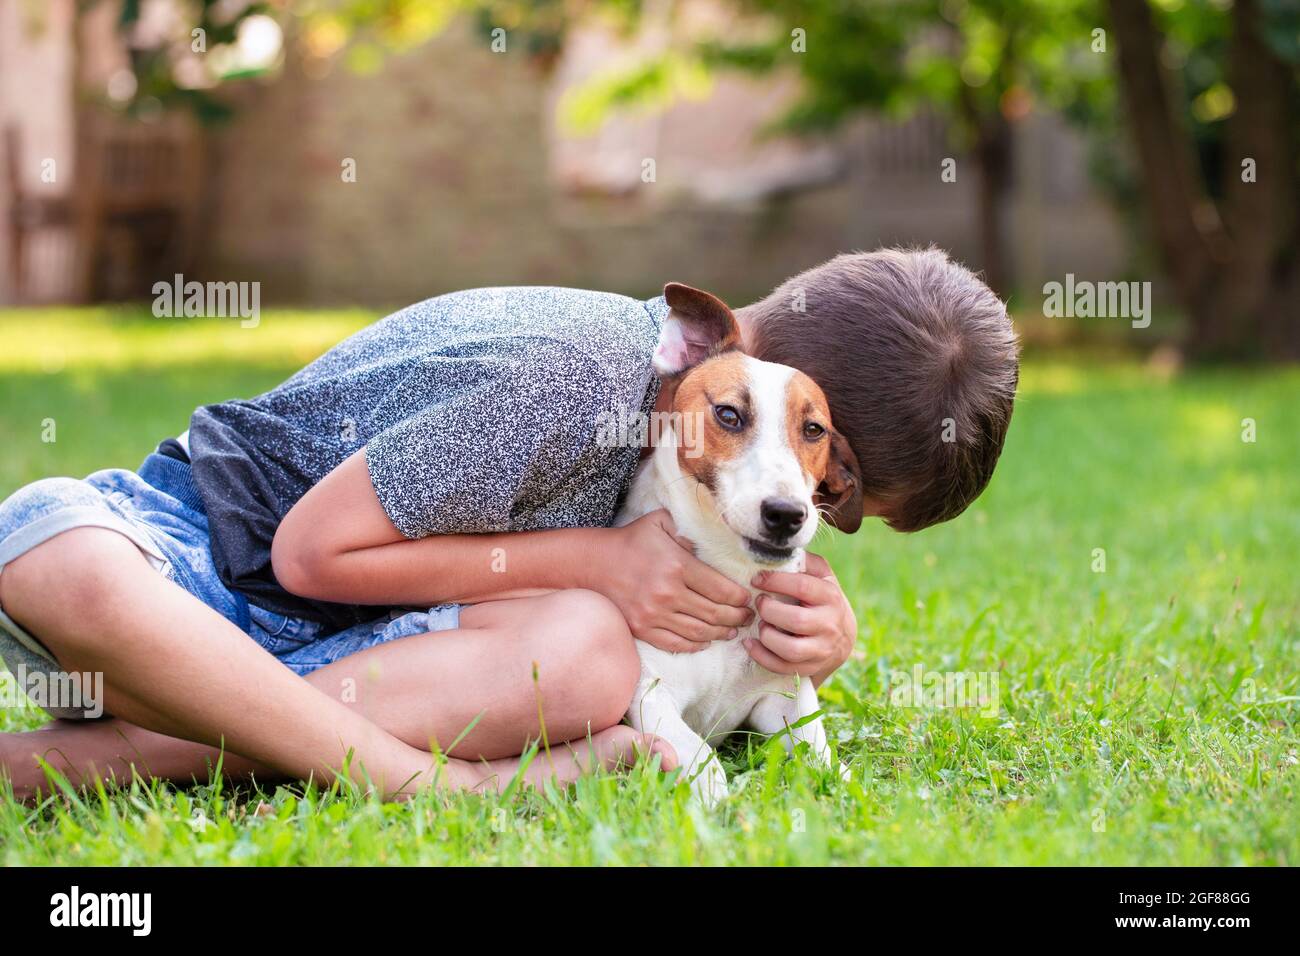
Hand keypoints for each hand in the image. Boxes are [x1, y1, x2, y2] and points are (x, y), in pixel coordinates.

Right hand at [600, 510, 752, 652]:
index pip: (721, 590)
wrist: (592, 563)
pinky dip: (695, 645)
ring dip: (721, 634)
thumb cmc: (630, 540)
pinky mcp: (642, 629)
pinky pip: (676, 644)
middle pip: (715, 614)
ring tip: (733, 631)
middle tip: (748, 617)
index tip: (749, 599)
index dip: (741, 599)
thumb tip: (712, 545)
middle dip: (737, 618)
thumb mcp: (661, 522)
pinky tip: (706, 641)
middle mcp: (667, 593)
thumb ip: (689, 530)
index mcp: (677, 565)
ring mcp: (653, 615)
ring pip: (699, 632)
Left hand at [745, 553, 855, 682]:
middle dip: (769, 610)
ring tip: (760, 624)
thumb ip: (806, 562)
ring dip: (766, 636)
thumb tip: (783, 551)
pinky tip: (750, 644)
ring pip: (790, 649)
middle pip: (796, 620)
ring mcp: (821, 649)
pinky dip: (761, 656)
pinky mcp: (810, 668)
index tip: (757, 579)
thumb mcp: (822, 577)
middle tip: (759, 603)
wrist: (842, 638)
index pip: (802, 586)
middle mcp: (829, 624)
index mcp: (830, 596)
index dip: (775, 581)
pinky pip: (782, 667)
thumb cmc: (823, 600)